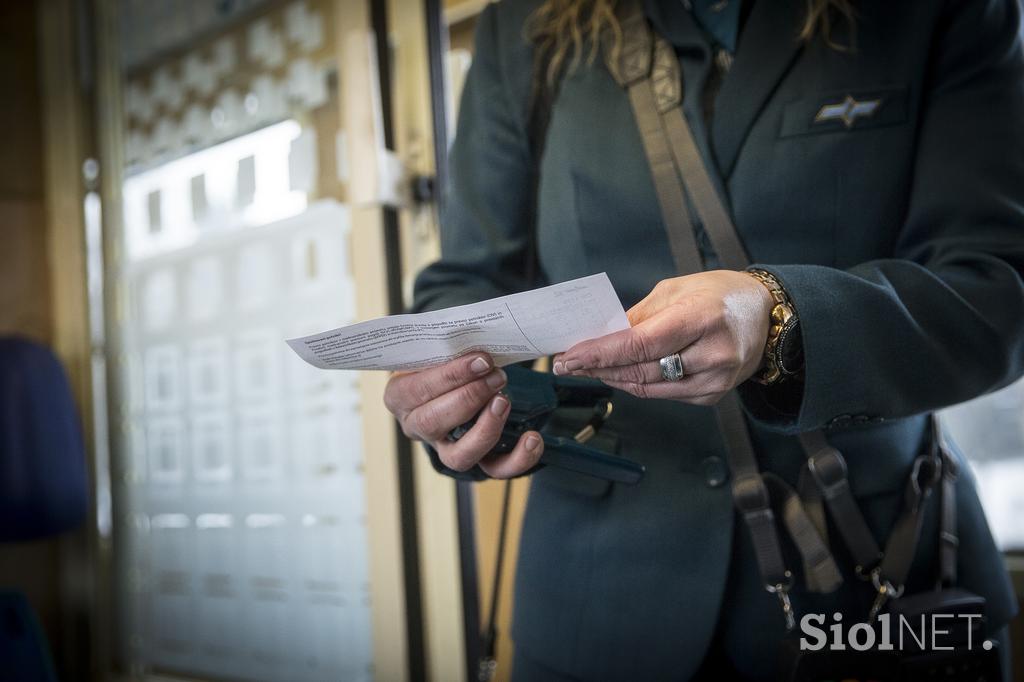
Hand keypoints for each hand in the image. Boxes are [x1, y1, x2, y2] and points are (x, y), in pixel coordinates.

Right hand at [383, 353, 543, 477]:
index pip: (416, 390)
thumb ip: (447, 346)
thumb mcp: (437, 348)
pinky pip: (495, 470)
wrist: (456, 377)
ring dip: (485, 429)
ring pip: (459, 456)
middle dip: (469, 398)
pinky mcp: (476, 460)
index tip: (481, 359)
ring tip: (504, 401)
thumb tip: (475, 334)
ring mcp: (445, 448)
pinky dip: (518, 458)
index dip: (450, 376)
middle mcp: (417, 427)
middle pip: (433, 423)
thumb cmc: (443, 359)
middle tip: (496, 376)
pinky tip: (533, 437)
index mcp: (400, 396)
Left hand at [553, 271, 772, 404]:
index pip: (640, 344)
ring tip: (586, 368)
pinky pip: (663, 394)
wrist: (765, 314)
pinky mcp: (713, 395)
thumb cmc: (719, 295)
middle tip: (567, 363)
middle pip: (640, 369)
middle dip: (598, 367)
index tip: (570, 356)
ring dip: (612, 379)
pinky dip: (637, 384)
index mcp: (702, 318)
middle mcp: (713, 353)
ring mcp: (716, 380)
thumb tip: (600, 337)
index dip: (601, 353)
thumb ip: (637, 317)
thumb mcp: (675, 290)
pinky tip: (619, 374)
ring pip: (648, 388)